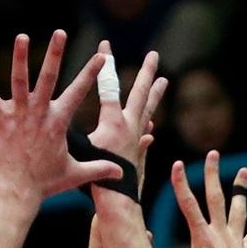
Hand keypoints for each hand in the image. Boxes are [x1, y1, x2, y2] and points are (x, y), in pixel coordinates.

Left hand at [0, 31, 121, 200]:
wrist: (16, 193)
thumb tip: (120, 174)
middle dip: (56, 54)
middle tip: (60, 32)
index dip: (90, 74)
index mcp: (58, 122)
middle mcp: (39, 114)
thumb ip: (97, 169)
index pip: (77, 93)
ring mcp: (18, 116)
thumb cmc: (44, 184)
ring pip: (20, 81)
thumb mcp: (75, 174)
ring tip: (22, 36)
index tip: (101, 56)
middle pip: (49, 78)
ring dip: (21, 58)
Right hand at [85, 43, 166, 176]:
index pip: (110, 87)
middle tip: (154, 55)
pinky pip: (145, 137)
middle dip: (147, 73)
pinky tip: (150, 131)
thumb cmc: (95, 180)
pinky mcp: (140, 154)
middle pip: (140, 94)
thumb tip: (83, 129)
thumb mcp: (84, 153)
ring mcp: (137, 140)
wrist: (116, 203)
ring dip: (154, 94)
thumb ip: (83, 138)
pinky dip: (147, 131)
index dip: (106, 64)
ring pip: (148, 111)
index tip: (106, 44)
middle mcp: (129, 128)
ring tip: (163, 80)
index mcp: (114, 123)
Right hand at [161, 151, 246, 247]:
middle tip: (214, 154)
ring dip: (240, 190)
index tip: (178, 164)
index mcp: (202, 239)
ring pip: (238, 210)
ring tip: (245, 172)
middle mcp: (220, 235)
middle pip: (216, 198)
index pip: (189, 205)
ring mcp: (236, 242)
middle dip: (213, 174)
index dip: (182, 184)